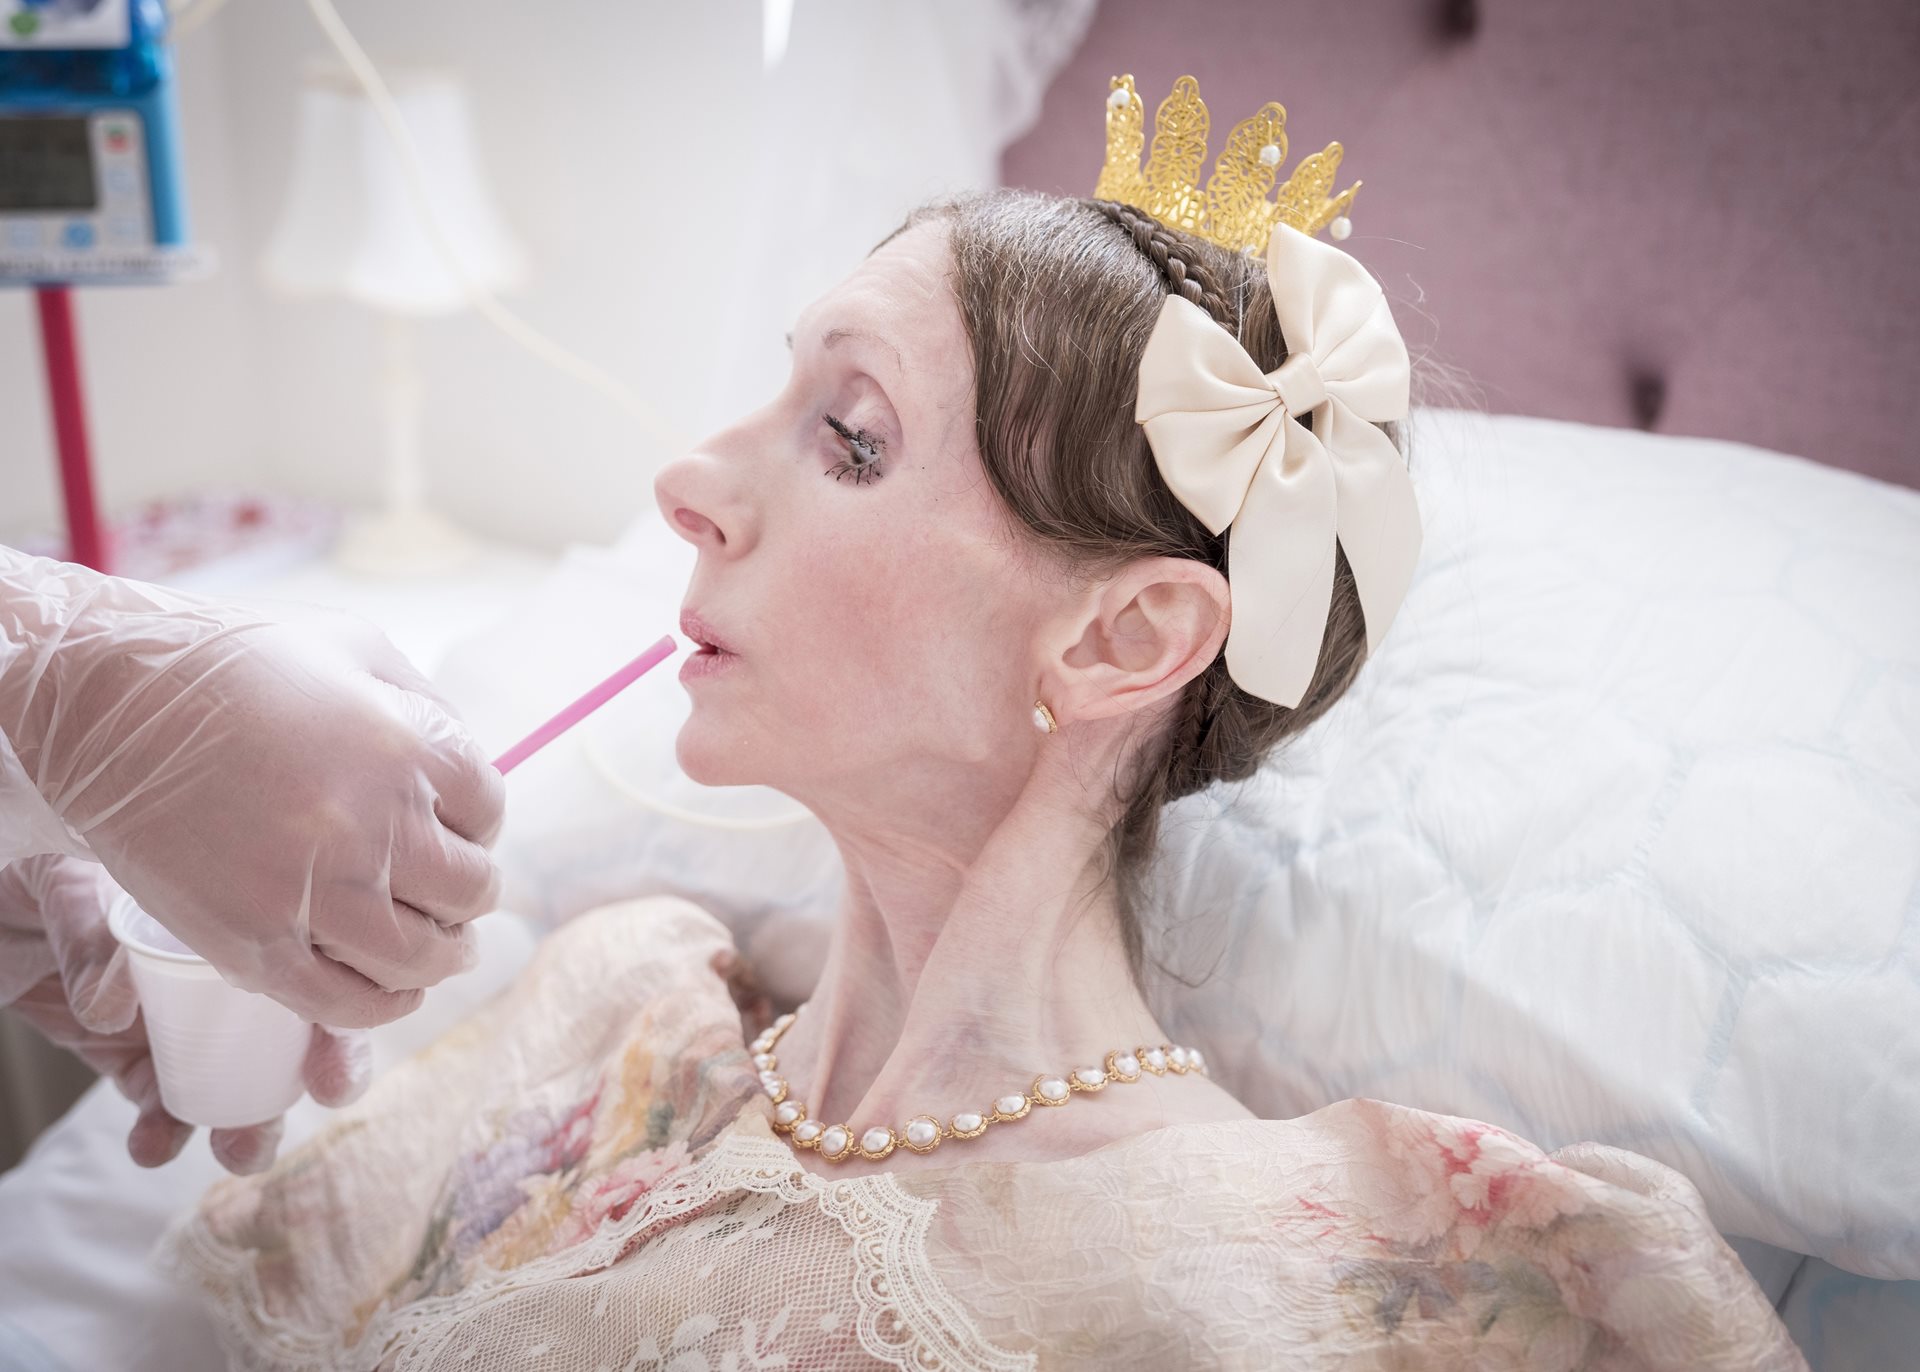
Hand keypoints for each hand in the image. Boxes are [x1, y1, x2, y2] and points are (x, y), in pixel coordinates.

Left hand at [0, 856, 370, 1172]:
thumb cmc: (45, 866)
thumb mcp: (69, 880)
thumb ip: (93, 935)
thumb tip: (113, 1010)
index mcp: (241, 915)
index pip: (316, 966)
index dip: (341, 1022)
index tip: (332, 1071)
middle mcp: (226, 973)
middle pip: (299, 1031)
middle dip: (317, 1080)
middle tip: (312, 1102)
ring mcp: (184, 1022)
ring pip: (239, 1081)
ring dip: (249, 1124)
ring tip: (237, 1148)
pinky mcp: (132, 1059)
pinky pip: (160, 1105)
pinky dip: (162, 1135)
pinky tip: (152, 1145)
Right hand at [1, 551, 504, 1027]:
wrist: (104, 701)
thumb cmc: (233, 661)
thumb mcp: (353, 646)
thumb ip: (425, 705)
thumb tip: (468, 773)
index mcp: (406, 749)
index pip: (488, 812)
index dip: (477, 823)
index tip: (457, 827)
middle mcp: (371, 827)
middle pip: (468, 891)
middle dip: (468, 893)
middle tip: (454, 892)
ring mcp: (311, 892)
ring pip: (419, 958)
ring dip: (442, 957)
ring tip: (440, 947)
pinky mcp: (254, 944)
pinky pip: (344, 1002)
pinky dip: (383, 1005)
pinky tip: (391, 989)